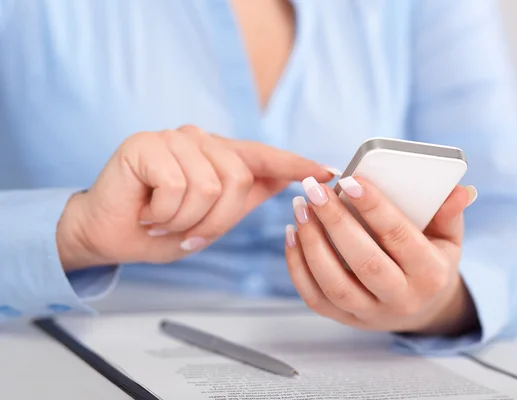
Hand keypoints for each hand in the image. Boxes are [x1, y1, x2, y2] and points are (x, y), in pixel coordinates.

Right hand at [57, 125, 333, 270]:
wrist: (111, 236)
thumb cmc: (162, 228)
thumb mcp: (212, 218)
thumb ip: (245, 196)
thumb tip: (287, 180)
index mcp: (218, 155)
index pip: (264, 155)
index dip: (296, 164)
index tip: (328, 172)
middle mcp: (198, 140)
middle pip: (237, 178)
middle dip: (215, 219)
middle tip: (186, 230)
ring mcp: (171, 138)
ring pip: (208, 185)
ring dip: (186, 219)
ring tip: (164, 219)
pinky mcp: (144, 144)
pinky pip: (176, 185)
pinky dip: (164, 213)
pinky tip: (147, 210)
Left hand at [285, 176, 478, 334]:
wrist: (421, 308)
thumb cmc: (431, 262)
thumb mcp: (448, 239)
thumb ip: (449, 214)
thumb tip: (460, 190)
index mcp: (431, 274)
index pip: (400, 237)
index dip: (374, 208)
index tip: (350, 180)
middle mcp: (402, 299)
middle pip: (364, 261)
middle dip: (335, 222)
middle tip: (314, 189)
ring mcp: (371, 314)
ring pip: (335, 283)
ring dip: (312, 243)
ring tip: (300, 208)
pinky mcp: (346, 320)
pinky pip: (316, 297)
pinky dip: (298, 267)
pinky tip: (293, 234)